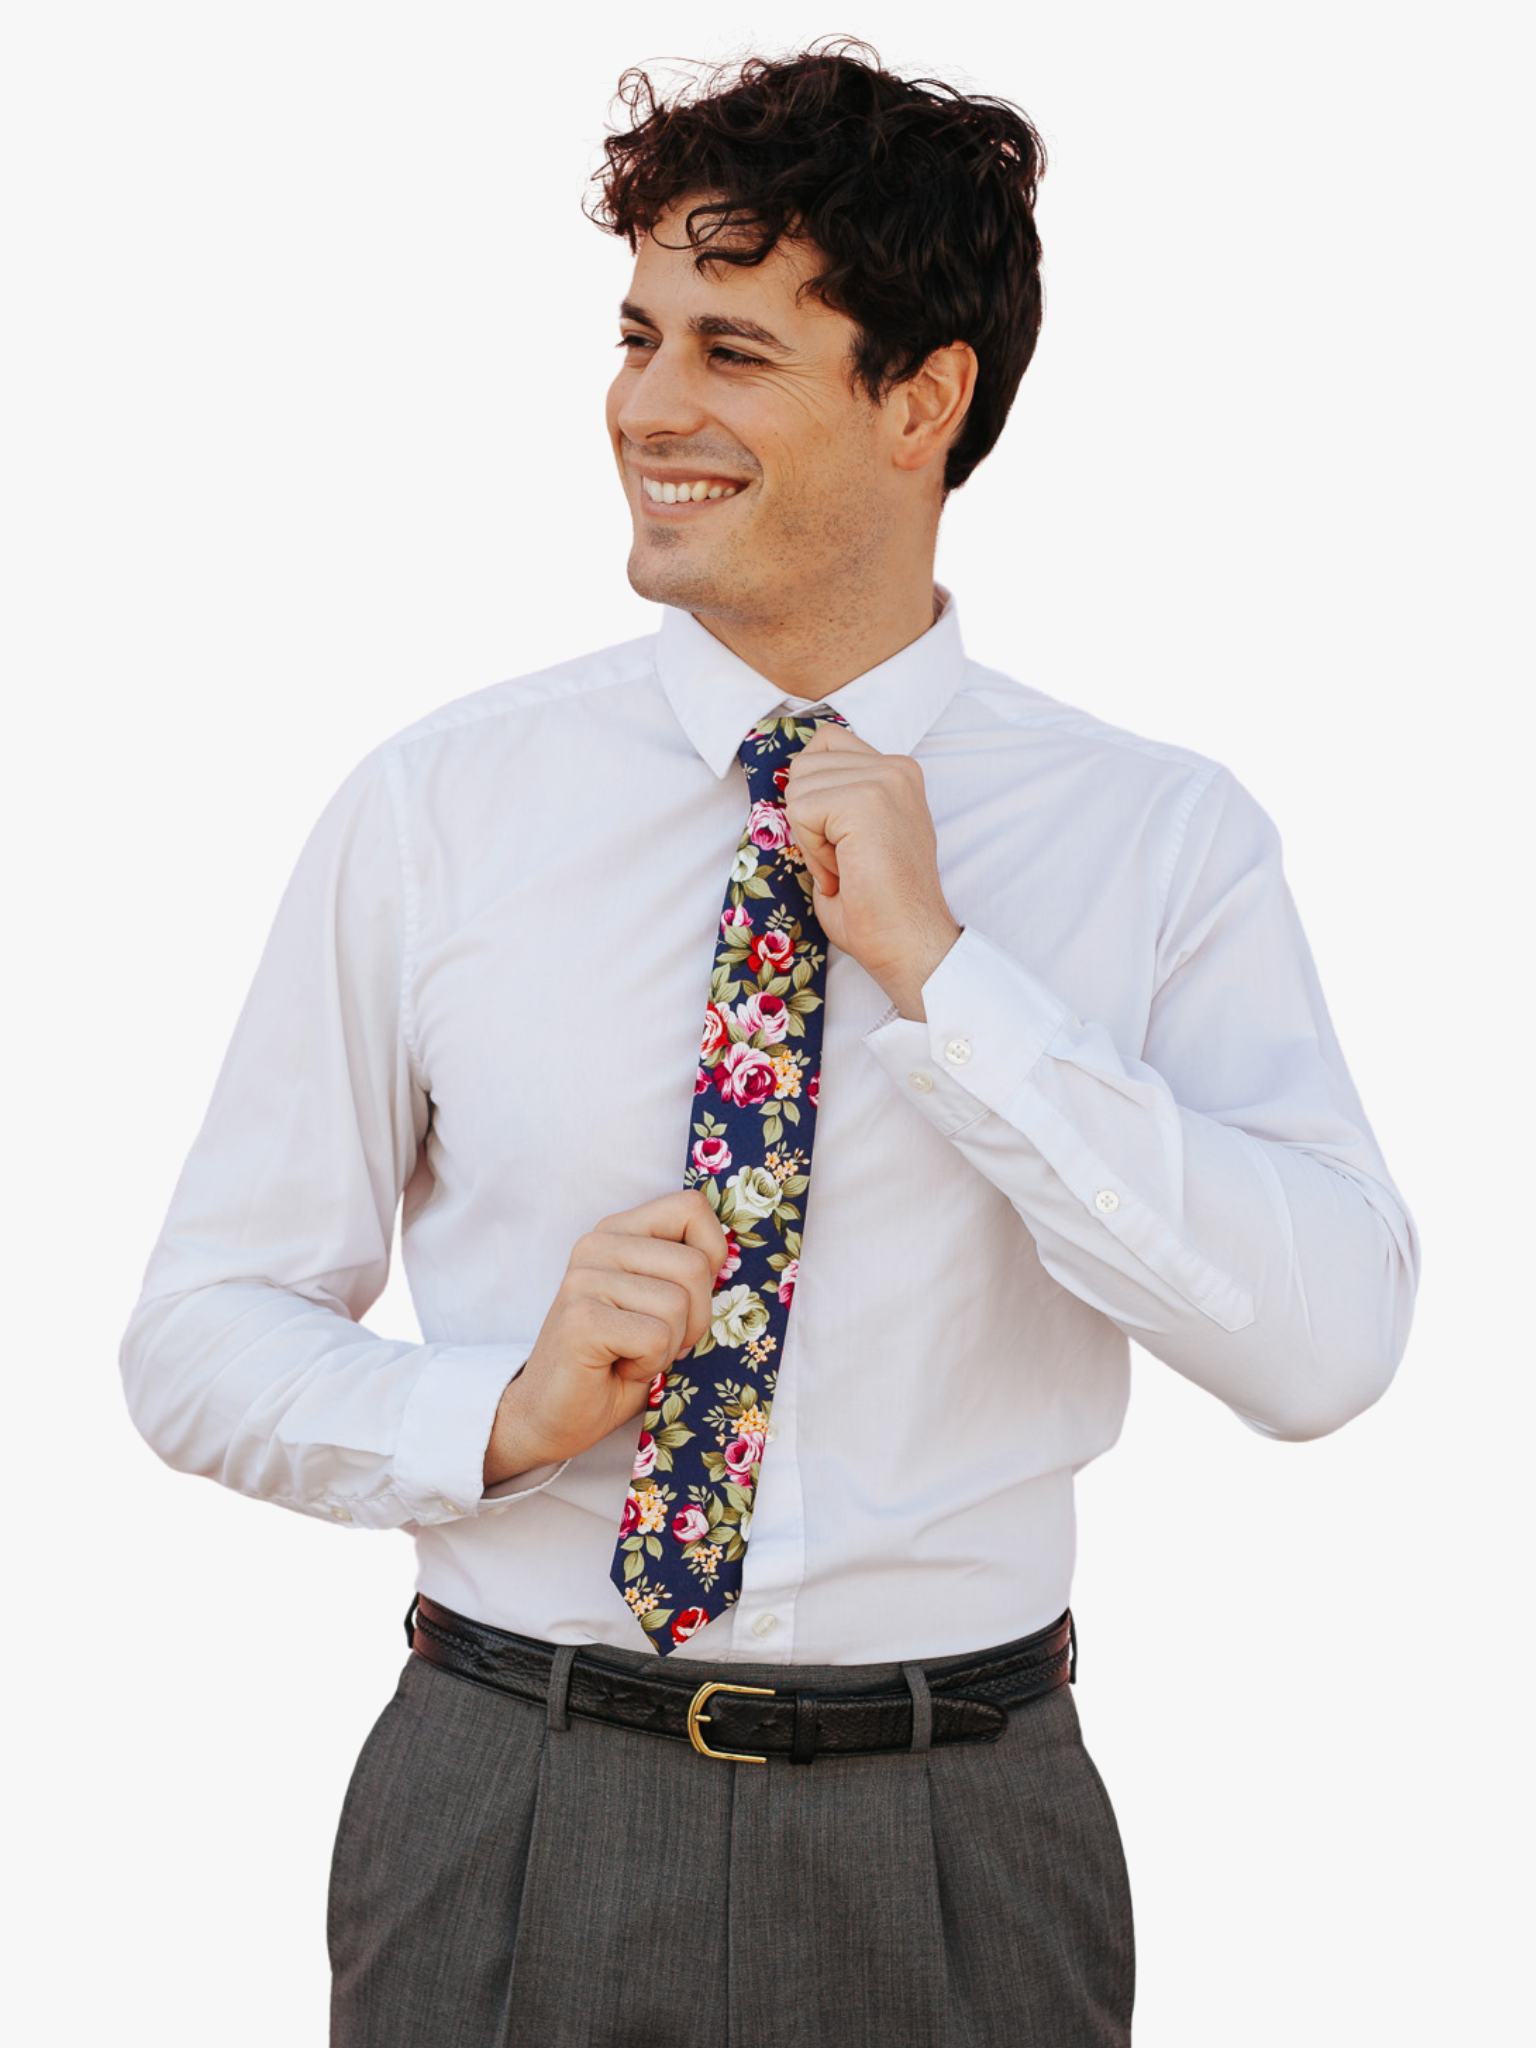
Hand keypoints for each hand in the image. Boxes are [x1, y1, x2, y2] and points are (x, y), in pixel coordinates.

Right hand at [483, 1190, 727, 1487]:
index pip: (691, 1207)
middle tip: (654, 1341)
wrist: (554, 1415)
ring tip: (630, 1354)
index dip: (711, 1256)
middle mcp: (597, 1244)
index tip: (687, 1297)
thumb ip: (688, 1273)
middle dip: (694, 1318)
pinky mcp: (581, 1320)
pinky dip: (649, 1365)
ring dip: (668, 1346)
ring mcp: (584, 1280)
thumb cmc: (617, 1362)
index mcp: (620, 1231)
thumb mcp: (661, 1305)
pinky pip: (656, 1338)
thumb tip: (736, 1257)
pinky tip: (616, 1368)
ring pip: (679, 1305)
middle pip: (695, 1265)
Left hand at [784, 723, 961, 1017]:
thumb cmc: (878, 906)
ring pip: (799, 787)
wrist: (909, 944)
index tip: (842, 841)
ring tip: (846, 867)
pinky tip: (843, 873)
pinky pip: (801, 811)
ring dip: (810, 836)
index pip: (825, 743)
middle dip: (809, 818)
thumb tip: (793, 785)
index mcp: (898, 772)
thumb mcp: (851, 837)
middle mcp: (897, 766)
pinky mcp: (866, 800)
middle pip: (806, 763)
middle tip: (844, 861)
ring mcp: (884, 779)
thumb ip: (832, 801)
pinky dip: (812, 850)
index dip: (815, 795)